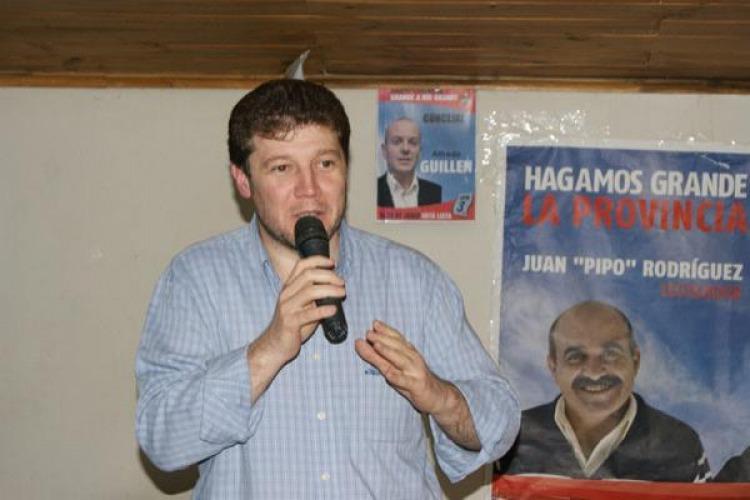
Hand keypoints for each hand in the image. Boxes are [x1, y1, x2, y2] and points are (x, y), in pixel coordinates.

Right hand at [247, 256, 343, 401]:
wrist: (274, 345)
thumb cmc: (293, 325)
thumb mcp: (302, 305)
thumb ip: (315, 296)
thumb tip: (336, 288)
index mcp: (289, 287)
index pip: (301, 265)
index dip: (318, 261)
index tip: (332, 263)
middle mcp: (286, 294)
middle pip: (309, 276)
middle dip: (329, 276)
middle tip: (342, 283)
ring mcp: (287, 308)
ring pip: (310, 292)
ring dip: (330, 290)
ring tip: (342, 294)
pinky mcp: (290, 322)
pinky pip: (309, 314)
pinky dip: (323, 310)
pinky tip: (333, 309)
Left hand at [354, 320, 447, 413]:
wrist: (436, 395)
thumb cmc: (412, 378)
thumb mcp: (396, 365)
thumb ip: (380, 355)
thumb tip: (362, 343)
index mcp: (408, 351)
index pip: (397, 338)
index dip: (386, 330)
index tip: (374, 324)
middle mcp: (412, 359)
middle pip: (397, 346)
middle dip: (382, 338)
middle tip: (368, 333)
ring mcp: (415, 371)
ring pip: (400, 360)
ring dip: (388, 352)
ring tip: (376, 346)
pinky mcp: (416, 385)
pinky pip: (406, 381)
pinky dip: (397, 377)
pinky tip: (388, 375)